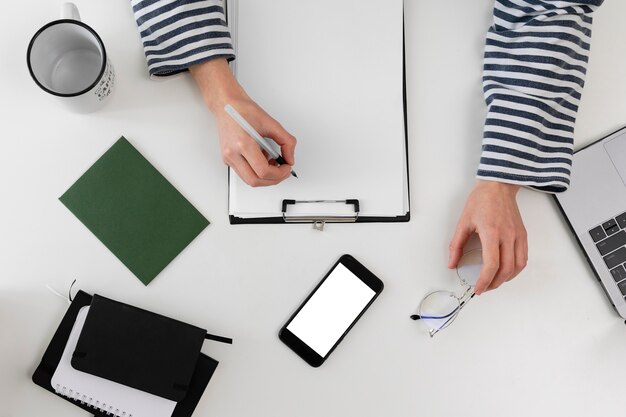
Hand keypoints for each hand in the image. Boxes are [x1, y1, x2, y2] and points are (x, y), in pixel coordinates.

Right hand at [190, 58, 296, 186]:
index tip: (287, 167)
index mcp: (243, 143)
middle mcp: (232, 153)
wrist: (226, 105)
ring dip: (264, 177)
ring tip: (272, 163)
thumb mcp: (271, 123)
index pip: (263, 171)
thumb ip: (286, 142)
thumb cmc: (244, 110)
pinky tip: (262, 159)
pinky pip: (244, 173)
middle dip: (273, 180)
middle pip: (255, 181)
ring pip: (249, 180)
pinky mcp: (227, 159)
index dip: (279, 173)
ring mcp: (228, 158)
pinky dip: (256, 171)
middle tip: (283, 171)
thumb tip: (290, 158)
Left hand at [448, 180, 527, 294]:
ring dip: (507, 279)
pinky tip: (506, 272)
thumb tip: (452, 262)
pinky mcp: (523, 235)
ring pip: (518, 266)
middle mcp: (508, 235)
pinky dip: (515, 269)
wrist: (497, 186)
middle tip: (484, 288)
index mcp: (491, 232)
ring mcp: (518, 235)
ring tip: (494, 282)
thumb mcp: (463, 222)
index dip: (485, 280)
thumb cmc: (481, 200)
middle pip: (506, 269)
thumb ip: (457, 245)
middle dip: (494, 283)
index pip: (491, 264)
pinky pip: (523, 258)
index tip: (478, 288)